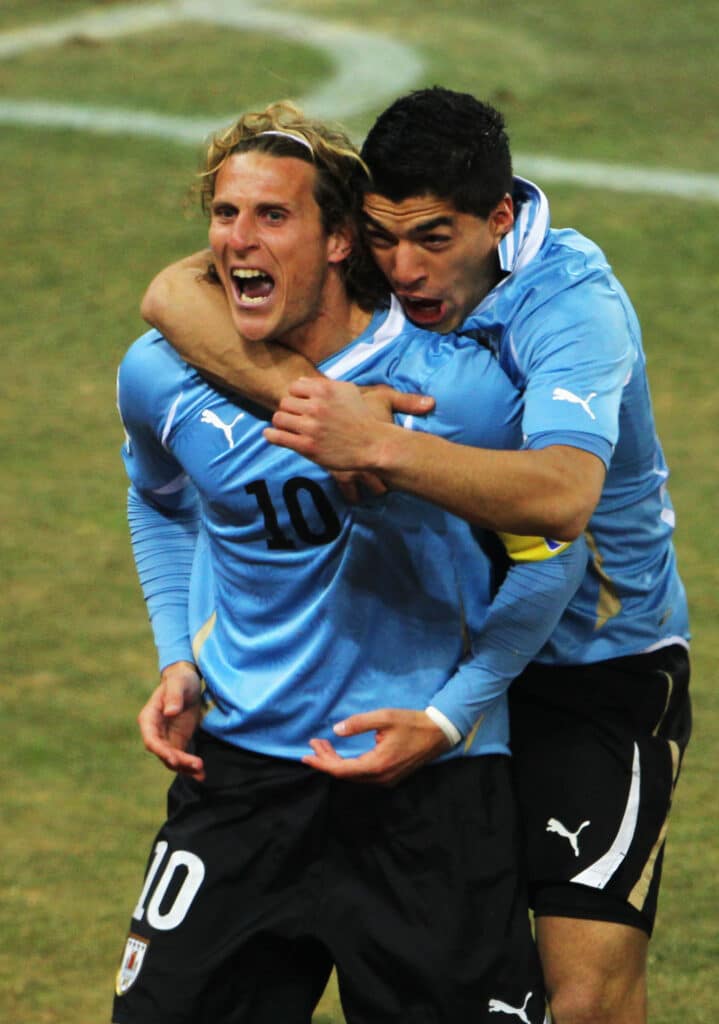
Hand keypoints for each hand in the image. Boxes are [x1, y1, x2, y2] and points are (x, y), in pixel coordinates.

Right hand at [137, 660, 204, 780]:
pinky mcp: (178, 742)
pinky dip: (190, 768)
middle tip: (197, 765)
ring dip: (185, 768)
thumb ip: (174, 696)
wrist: (188, 682)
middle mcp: (155, 732)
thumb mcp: (179, 683)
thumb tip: (170, 712)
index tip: (173, 759)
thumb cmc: (180, 680)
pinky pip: (182, 759)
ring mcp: (166, 739)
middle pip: (163, 753)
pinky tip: (202, 775)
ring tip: (201, 772)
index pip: (151, 739)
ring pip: (172, 760)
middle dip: (179, 761)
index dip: (161, 751)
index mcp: (149, 718)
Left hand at [264, 377, 433, 471]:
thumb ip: (324, 384)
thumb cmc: (361, 417)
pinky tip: (269, 435)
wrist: (372, 444)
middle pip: (284, 402)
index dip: (296, 397)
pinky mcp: (308, 447)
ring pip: (279, 418)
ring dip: (282, 423)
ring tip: (288, 428)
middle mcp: (316, 406)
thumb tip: (299, 381)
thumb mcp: (348, 392)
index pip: (294, 387)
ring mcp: (311, 427)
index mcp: (324, 390)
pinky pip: (279, 437)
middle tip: (296, 419)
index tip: (302, 406)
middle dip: (289, 410)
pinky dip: (271, 435)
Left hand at [302, 709, 450, 785]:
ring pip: (354, 775)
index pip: (342, 770)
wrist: (439, 734)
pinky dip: (349, 765)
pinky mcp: (390, 777)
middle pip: (345, 774)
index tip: (306, 756)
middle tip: (315, 743)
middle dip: (327, 760)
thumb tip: (337, 730)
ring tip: (324, 746)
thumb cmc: (413, 723)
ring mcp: (386, 779)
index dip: (322, 763)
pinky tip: (342, 754)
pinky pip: (363, 775)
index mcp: (378, 765)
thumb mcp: (385, 717)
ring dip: (337, 762)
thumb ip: (359, 723)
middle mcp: (380, 778)